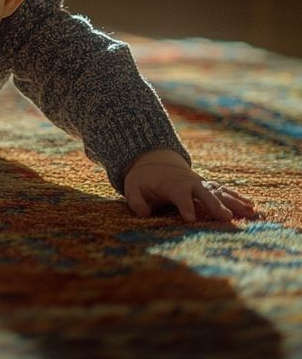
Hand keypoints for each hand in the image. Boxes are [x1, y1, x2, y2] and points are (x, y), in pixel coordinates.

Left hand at [123, 149, 257, 222]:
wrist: (157, 164)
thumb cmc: (144, 180)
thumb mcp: (132, 187)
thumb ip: (135, 200)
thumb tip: (143, 213)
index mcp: (172, 185)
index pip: (179, 196)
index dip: (184, 206)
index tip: (189, 219)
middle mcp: (190, 183)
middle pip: (204, 194)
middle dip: (215, 205)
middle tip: (226, 218)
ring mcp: (201, 185)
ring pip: (219, 192)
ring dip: (234, 202)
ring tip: (250, 212)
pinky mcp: (209, 188)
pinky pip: (225, 193)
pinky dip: (238, 199)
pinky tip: (252, 208)